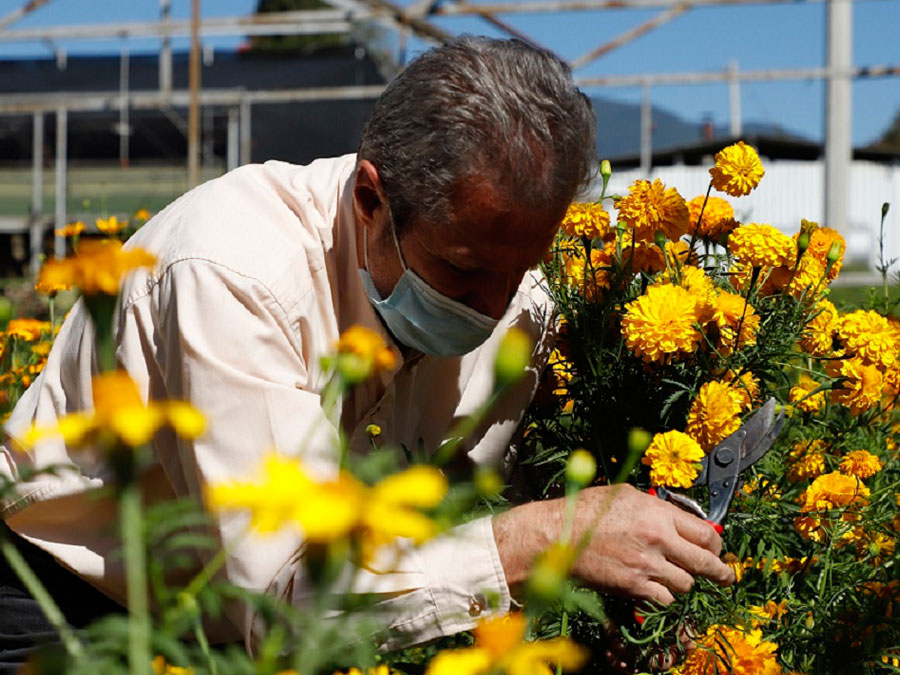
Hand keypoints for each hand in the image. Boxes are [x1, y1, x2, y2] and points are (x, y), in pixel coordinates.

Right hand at [492, 484, 734, 604]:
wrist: (558, 536)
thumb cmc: (586, 511)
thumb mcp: (624, 495)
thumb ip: (654, 506)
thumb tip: (675, 515)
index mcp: (658, 513)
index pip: (705, 533)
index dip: (715, 543)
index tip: (715, 549)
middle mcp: (658, 539)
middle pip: (706, 562)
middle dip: (720, 572)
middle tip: (724, 576)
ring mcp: (647, 565)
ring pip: (686, 583)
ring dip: (684, 581)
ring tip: (676, 577)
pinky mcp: (634, 586)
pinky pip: (665, 599)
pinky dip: (664, 596)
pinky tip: (656, 587)